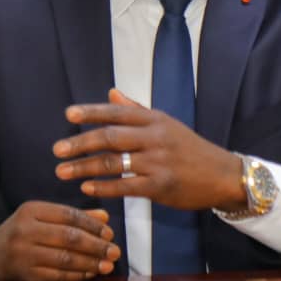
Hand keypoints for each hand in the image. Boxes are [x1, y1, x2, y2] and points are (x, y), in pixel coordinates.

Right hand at [0, 202, 120, 280]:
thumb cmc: (22, 231)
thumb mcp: (43, 216)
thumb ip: (74, 216)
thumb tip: (105, 217)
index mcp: (31, 210)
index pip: (68, 215)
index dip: (92, 225)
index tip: (110, 233)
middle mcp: (26, 230)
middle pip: (68, 238)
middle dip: (96, 246)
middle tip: (115, 251)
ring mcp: (24, 254)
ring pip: (64, 259)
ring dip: (90, 263)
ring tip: (107, 265)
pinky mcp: (25, 275)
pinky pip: (56, 276)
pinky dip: (76, 275)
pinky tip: (90, 273)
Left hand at [55, 88, 246, 211]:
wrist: (223, 174)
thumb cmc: (190, 148)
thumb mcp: (167, 123)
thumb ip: (136, 110)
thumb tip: (110, 93)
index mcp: (155, 119)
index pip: (117, 113)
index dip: (92, 112)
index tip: (68, 115)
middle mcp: (155, 137)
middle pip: (110, 137)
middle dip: (80, 143)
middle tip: (57, 149)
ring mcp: (158, 162)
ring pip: (113, 163)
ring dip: (84, 167)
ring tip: (62, 171)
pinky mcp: (160, 186)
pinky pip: (125, 186)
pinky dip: (104, 187)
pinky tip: (86, 187)